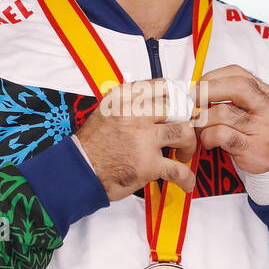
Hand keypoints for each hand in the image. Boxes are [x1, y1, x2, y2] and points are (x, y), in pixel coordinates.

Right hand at [75, 78, 198, 200]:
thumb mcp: (107, 111)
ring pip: (184, 133)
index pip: (163, 87)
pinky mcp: (148, 164)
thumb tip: (156, 103)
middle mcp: (135, 114)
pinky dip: (186, 178)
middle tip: (183, 132)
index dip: (177, 98)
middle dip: (186, 121)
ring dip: (189, 145)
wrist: (79, 171)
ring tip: (182, 154)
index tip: (181, 107)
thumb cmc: (92, 145)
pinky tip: (186, 181)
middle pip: (178, 108)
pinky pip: (179, 169)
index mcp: (125, 98)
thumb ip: (131, 104)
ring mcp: (143, 139)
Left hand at [193, 65, 268, 174]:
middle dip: (207, 90)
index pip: (238, 74)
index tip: (197, 86)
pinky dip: (208, 137)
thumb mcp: (254, 111)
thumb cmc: (258, 136)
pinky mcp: (254, 149)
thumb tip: (197, 90)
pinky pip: (221, 135)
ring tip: (201, 128)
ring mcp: (265, 129)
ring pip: (223, 113)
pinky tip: (209, 142)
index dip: (212, 77)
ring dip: (203, 120)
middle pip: (236, 86)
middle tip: (192, 101)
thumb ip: (233, 98)